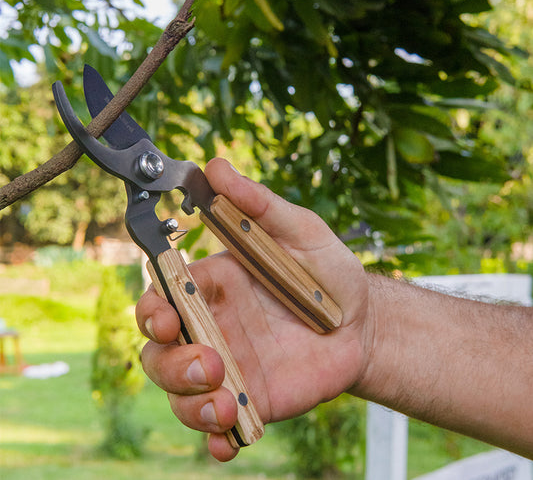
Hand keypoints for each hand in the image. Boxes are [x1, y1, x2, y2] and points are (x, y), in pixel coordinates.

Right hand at [136, 158, 369, 460]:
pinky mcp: (252, 401)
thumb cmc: (327, 271)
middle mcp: (213, 327)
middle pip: (160, 352)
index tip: (166, 318)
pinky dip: (217, 440)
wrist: (363, 321)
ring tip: (226, 403)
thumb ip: (257, 204)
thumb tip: (216, 166)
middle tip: (209, 363)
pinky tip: (230, 441)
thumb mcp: (299, 230)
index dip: (153, 310)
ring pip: (182, 394)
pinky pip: (221, 428)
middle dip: (170, 364)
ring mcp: (230, 368)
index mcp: (214, 285)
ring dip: (191, 404)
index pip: (162, 297)